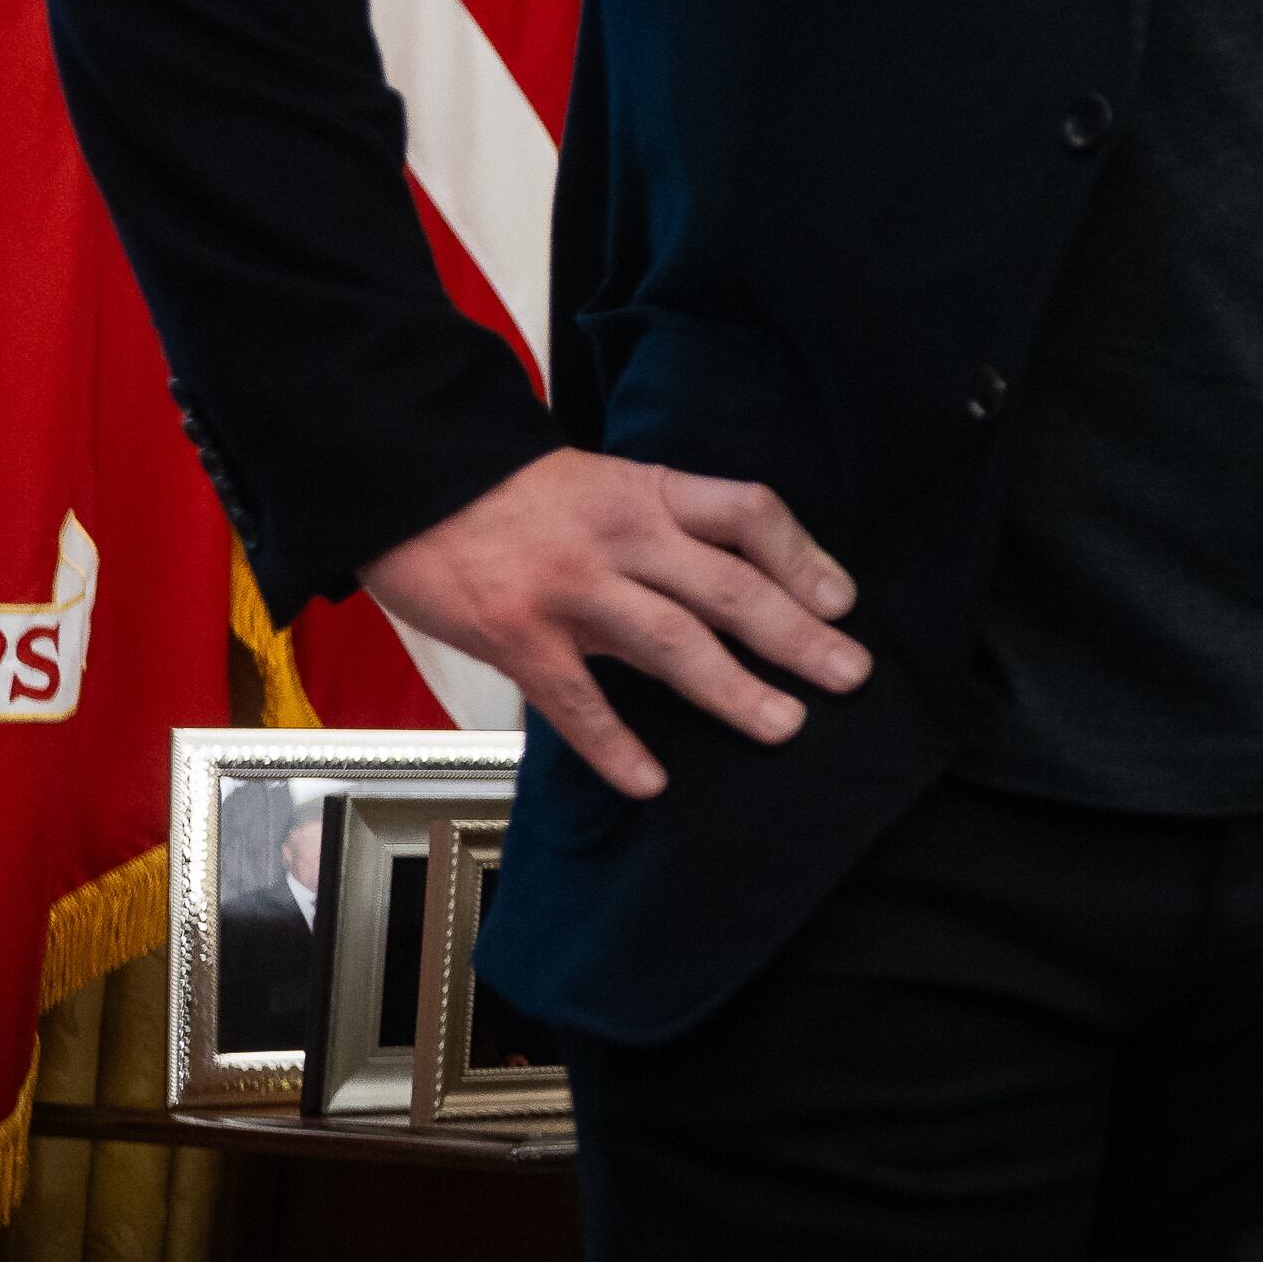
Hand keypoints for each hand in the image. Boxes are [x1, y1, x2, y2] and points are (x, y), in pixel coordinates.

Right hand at [358, 451, 868, 797]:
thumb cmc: (516, 493)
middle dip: (797, 636)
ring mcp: (572, 589)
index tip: (843, 602)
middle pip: (729, 587)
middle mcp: (623, 538)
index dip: (804, 558)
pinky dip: (616, 745)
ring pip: (672, 643)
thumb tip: (742, 579)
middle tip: (850, 674)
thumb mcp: (607, 485)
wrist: (412, 479)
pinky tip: (651, 782)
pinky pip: (578, 701)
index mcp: (651, 493)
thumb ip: (666, 528)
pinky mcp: (518, 636)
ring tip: (786, 726)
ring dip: (734, 690)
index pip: (750, 515)